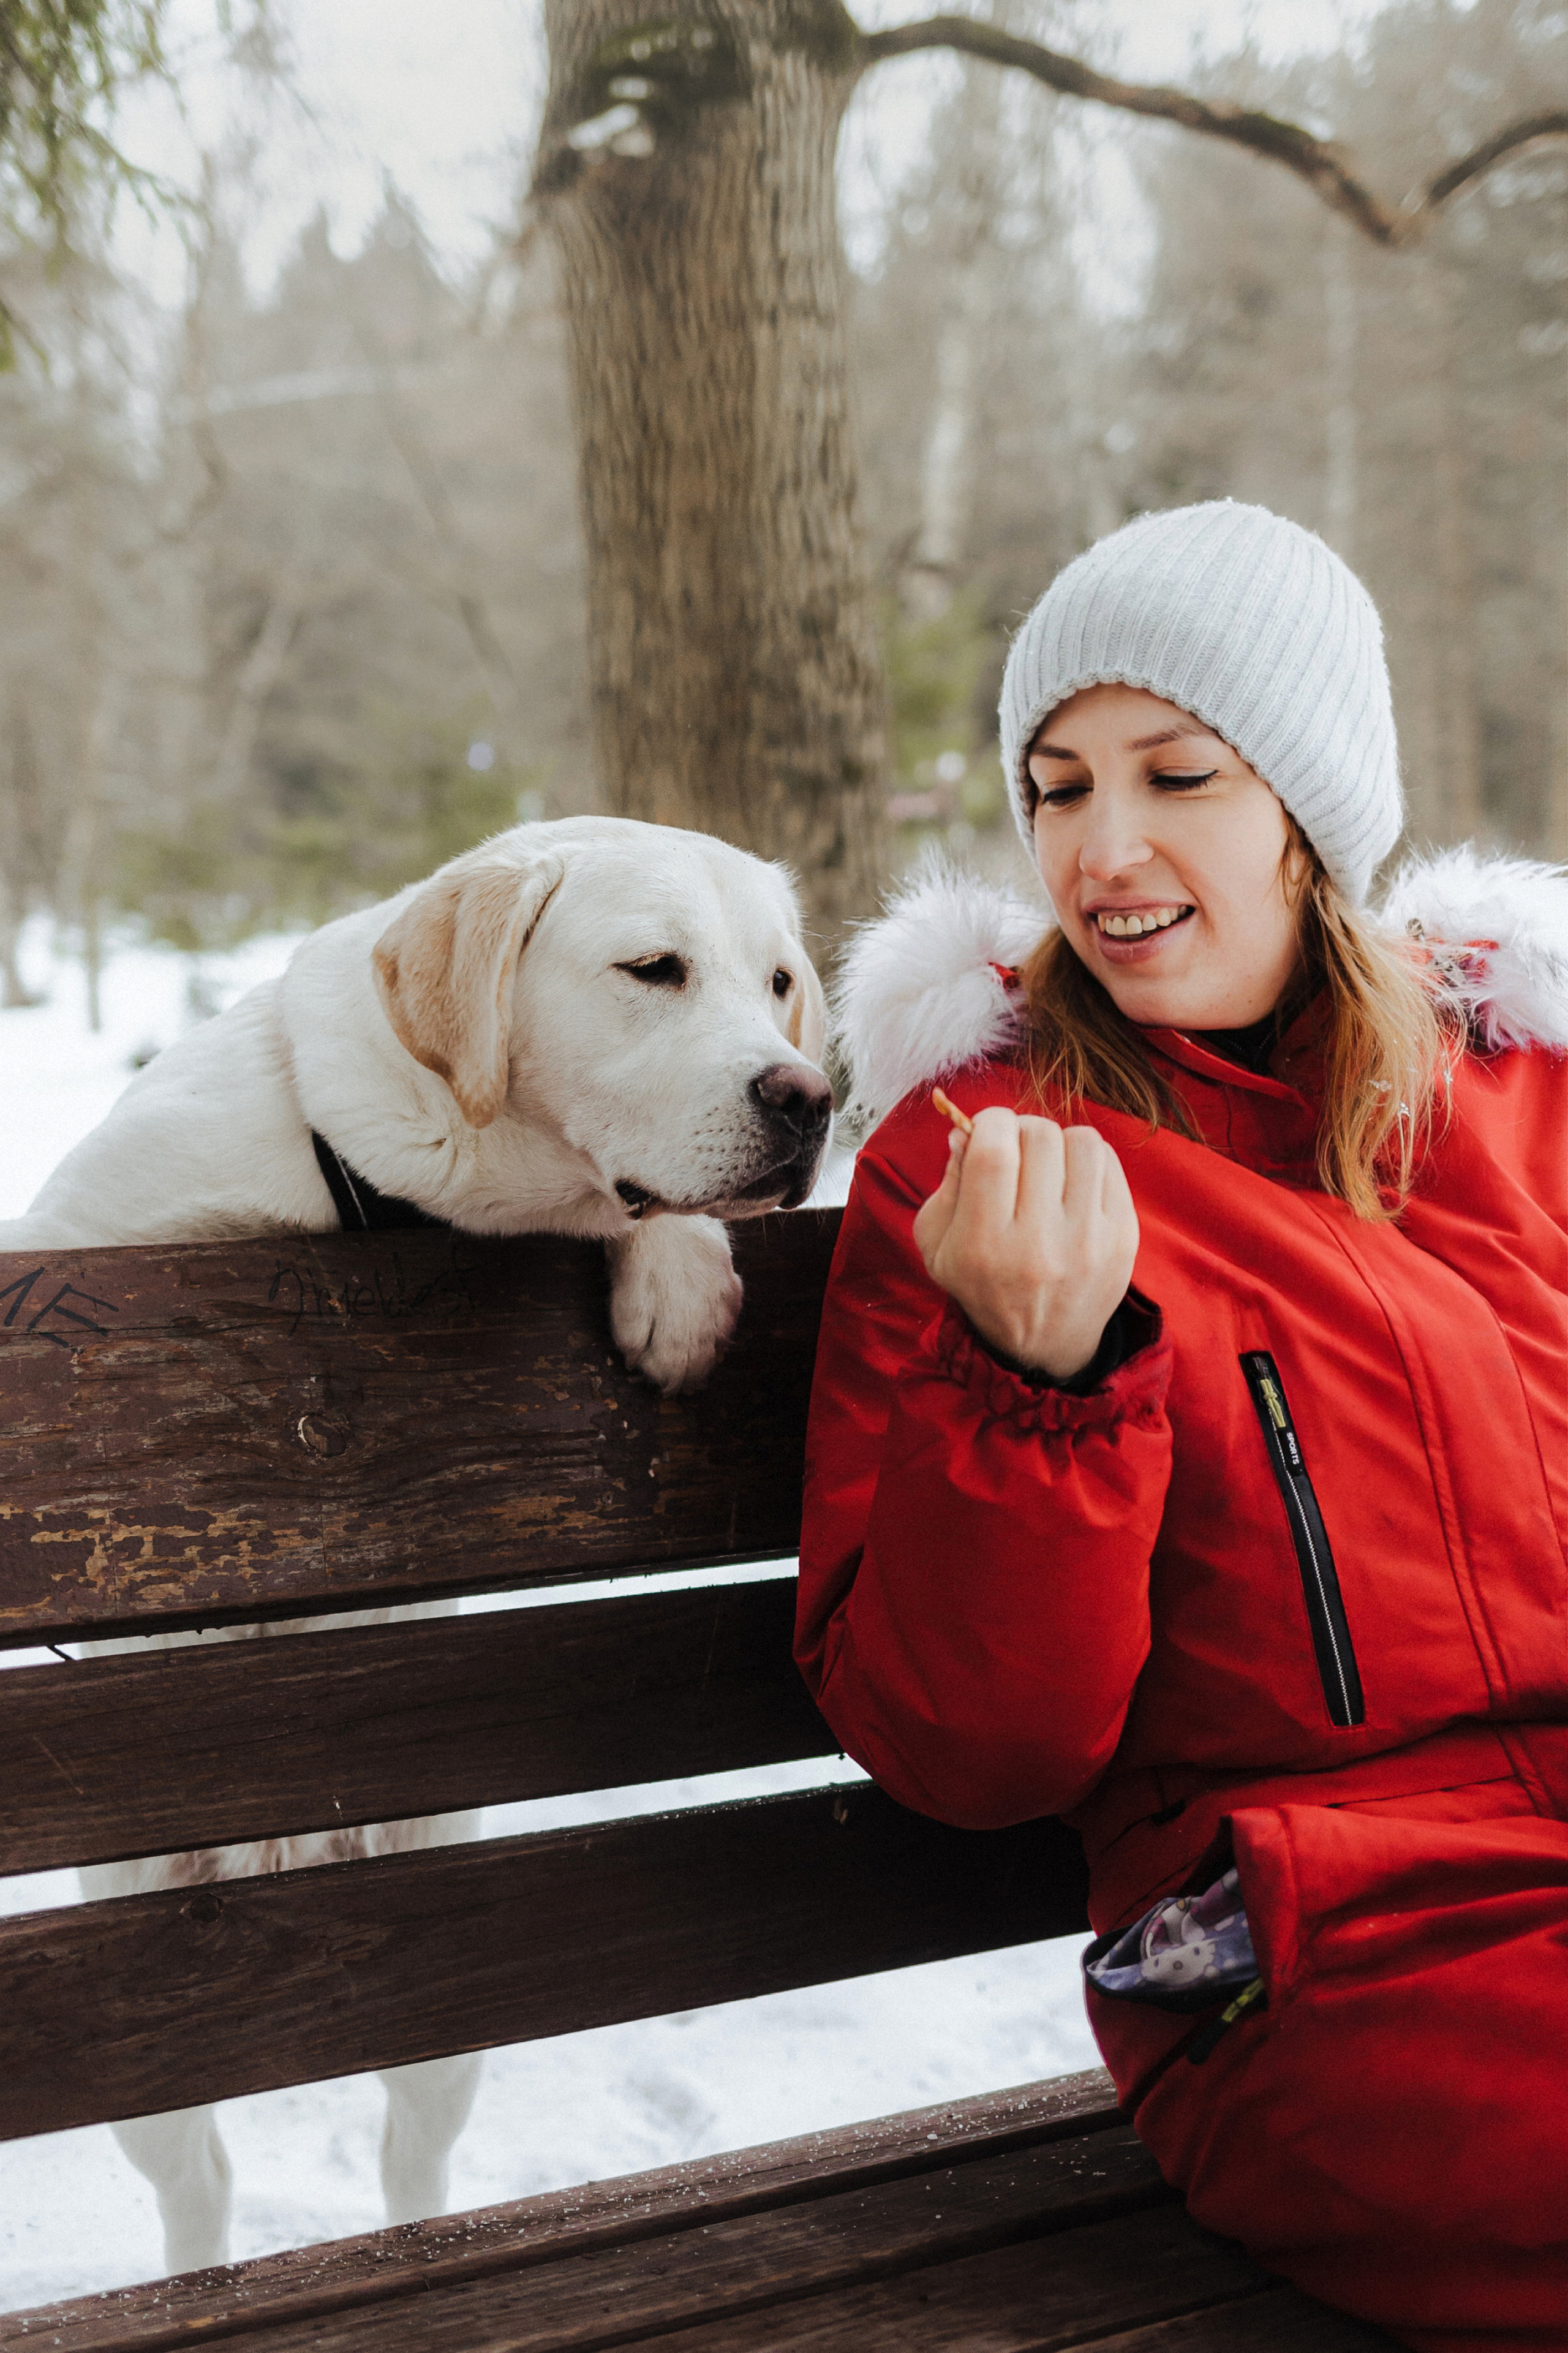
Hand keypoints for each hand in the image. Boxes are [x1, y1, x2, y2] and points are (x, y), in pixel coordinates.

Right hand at [912, 1107, 1138, 1381]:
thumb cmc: (983, 1285)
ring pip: (1082, 1141)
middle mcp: (1041, 1244)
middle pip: (1040, 1137)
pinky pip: (1109, 1163)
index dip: (989, 1122)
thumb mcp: (938, 1247)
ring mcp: (1089, 1241)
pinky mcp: (1123, 1237)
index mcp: (985, 1246)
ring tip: (1046, 1164)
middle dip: (1021, 1129)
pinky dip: (1086, 1159)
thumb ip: (946, 1185)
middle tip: (1015, 1147)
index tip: (986, 1129)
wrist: (1043, 1344)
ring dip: (1058, 1141)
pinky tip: (1071, 1180)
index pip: (994, 1152)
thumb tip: (966, 1132)